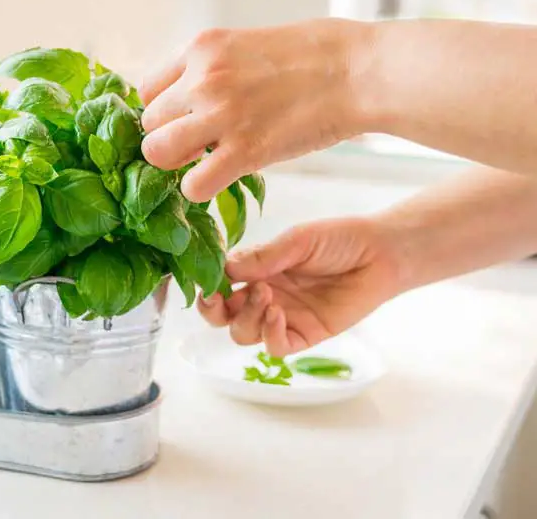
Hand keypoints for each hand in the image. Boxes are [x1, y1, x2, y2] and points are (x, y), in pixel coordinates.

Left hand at [139, 19, 373, 202]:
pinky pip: (193, 185)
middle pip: (149, 124)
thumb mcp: (249, 42)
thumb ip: (215, 67)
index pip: (147, 90)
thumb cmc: (317, 54)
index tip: (185, 120)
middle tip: (198, 145)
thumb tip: (196, 93)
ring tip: (205, 161)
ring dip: (177, 164)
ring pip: (157, 153)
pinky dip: (200, 189)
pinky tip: (221, 180)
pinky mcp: (244, 151)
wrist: (359, 70)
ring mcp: (220, 115)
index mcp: (202, 48)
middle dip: (169, 138)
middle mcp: (202, 79)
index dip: (164, 111)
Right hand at [197, 217, 408, 356]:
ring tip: (266, 296)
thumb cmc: (338, 240)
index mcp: (256, 270)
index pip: (219, 284)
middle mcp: (263, 295)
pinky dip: (269, 335)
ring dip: (246, 317)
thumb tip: (224, 267)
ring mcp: (283, 317)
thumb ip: (261, 256)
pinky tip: (278, 315)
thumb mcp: (296, 241)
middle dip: (213, 310)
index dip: (207, 286)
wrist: (380, 254)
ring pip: (244, 334)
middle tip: (220, 298)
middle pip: (223, 316)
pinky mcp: (306, 335)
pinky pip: (276, 347)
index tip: (206, 281)